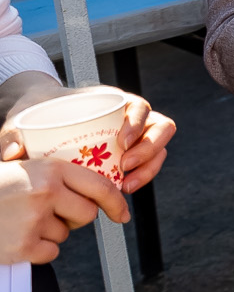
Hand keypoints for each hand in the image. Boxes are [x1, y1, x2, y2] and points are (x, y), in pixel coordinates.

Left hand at [0, 89, 172, 192]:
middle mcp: (129, 117)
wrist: (40, 121)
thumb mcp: (27, 119)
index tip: (121, 142)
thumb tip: (11, 153)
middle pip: (159, 128)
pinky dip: (140, 178)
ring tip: (125, 186)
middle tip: (125, 167)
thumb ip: (15, 133)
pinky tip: (122, 190)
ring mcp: (133, 137)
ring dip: (148, 168)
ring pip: (158, 149)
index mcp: (113, 101)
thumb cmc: (39, 114)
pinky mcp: (127, 155)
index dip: (137, 124)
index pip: (140, 107)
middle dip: (148, 150)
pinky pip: (146, 165)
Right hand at [0, 155, 125, 264]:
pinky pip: (50, 252)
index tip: (122, 213)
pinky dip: (37, 249)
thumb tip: (101, 184)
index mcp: (50, 169)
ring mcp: (34, 220)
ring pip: (65, 234)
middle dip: (74, 217)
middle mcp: (46, 193)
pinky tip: (18, 235)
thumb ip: (57, 173)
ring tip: (23, 220)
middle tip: (49, 212)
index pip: (100, 186)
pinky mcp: (23, 246)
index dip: (116, 202)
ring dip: (50, 232)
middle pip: (87, 214)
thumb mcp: (23, 166)